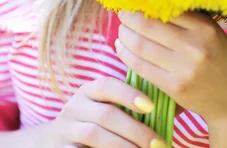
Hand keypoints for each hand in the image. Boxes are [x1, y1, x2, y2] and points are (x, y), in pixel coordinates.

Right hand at [44, 77, 168, 147]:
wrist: (53, 143)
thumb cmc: (91, 123)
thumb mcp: (104, 109)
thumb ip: (129, 106)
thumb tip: (172, 108)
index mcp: (88, 91)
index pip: (107, 85)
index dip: (129, 94)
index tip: (152, 106)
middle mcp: (75, 106)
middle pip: (106, 115)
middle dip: (135, 130)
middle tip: (158, 143)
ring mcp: (66, 129)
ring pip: (95, 135)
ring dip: (123, 146)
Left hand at [116, 9, 226, 125]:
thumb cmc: (222, 61)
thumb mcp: (214, 33)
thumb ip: (188, 19)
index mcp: (205, 28)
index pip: (166, 8)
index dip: (145, 2)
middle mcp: (195, 46)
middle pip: (148, 25)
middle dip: (129, 17)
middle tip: (122, 11)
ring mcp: (184, 69)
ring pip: (141, 46)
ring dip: (124, 35)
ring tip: (121, 29)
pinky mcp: (174, 88)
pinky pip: (141, 67)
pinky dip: (126, 55)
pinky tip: (121, 47)